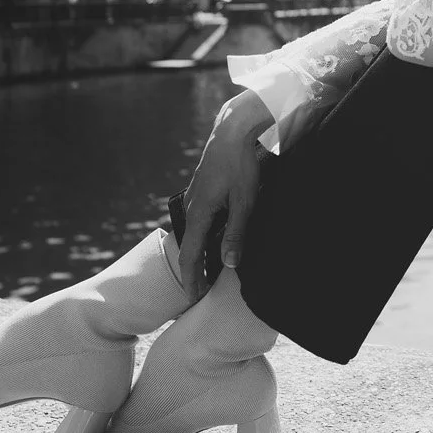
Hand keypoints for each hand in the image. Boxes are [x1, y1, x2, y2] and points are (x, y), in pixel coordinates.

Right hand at [177, 93, 266, 302]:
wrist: (232, 131)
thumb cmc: (241, 164)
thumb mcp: (244, 201)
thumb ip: (236, 233)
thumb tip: (228, 264)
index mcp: (198, 213)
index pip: (190, 256)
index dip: (192, 281)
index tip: (193, 301)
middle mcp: (191, 208)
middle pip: (188, 248)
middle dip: (193, 273)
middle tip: (199, 296)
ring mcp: (194, 199)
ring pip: (193, 234)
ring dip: (198, 256)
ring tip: (206, 275)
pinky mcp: (201, 191)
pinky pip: (198, 222)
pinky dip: (202, 239)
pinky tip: (213, 244)